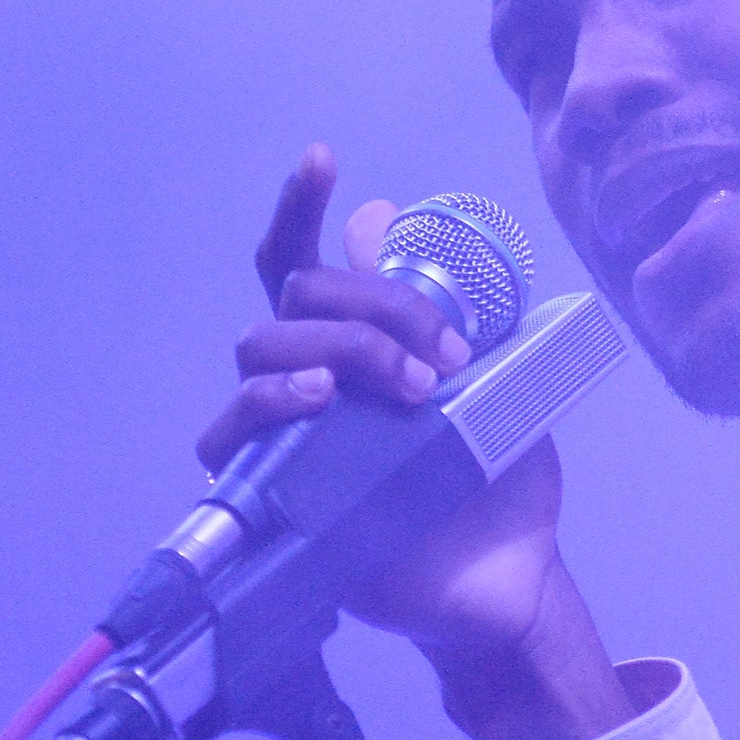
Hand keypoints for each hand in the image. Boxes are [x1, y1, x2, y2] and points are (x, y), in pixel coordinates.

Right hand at [196, 147, 630, 739]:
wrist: (510, 581)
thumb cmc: (501, 486)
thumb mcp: (504, 386)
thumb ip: (463, 317)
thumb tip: (397, 223)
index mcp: (362, 350)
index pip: (308, 265)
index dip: (301, 208)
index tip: (324, 159)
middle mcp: (315, 382)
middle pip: (296, 295)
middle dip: (372, 305)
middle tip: (446, 355)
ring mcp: (289, 433)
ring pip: (261, 349)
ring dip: (338, 346)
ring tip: (408, 386)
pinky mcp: (270, 491)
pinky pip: (229, 433)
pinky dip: (270, 402)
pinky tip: (318, 398)